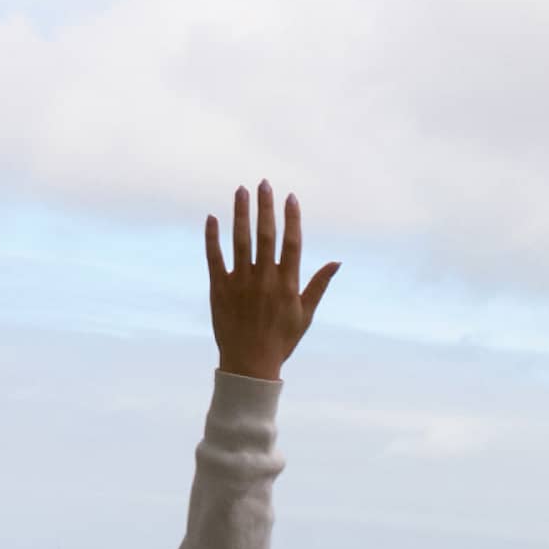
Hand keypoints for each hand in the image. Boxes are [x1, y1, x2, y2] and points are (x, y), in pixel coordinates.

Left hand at [205, 182, 338, 380]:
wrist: (249, 364)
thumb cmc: (281, 340)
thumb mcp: (305, 315)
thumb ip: (319, 285)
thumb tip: (337, 262)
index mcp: (288, 285)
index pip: (292, 243)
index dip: (292, 219)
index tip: (290, 197)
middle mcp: (265, 280)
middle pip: (266, 236)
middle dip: (265, 207)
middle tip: (263, 183)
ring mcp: (241, 283)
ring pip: (240, 241)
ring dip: (240, 214)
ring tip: (240, 191)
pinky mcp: (220, 289)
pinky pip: (215, 258)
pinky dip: (212, 238)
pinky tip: (212, 218)